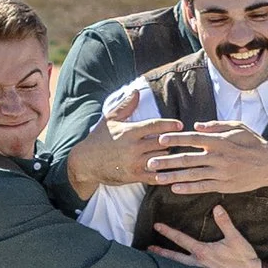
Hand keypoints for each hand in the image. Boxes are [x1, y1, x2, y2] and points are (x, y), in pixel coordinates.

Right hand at [65, 89, 183, 191]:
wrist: (85, 162)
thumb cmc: (99, 139)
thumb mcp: (110, 119)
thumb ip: (125, 106)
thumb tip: (136, 91)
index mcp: (130, 131)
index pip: (155, 126)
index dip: (170, 124)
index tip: (180, 125)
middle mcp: (133, 147)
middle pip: (161, 142)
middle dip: (171, 141)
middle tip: (181, 141)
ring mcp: (134, 162)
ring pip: (160, 158)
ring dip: (168, 156)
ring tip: (177, 155)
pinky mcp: (133, 176)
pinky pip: (154, 176)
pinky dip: (164, 174)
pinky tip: (172, 172)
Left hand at [147, 121, 267, 195]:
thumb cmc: (253, 143)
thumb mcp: (237, 127)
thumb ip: (215, 126)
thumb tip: (196, 126)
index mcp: (219, 141)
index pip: (193, 139)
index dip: (176, 139)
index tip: (160, 139)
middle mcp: (217, 157)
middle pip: (187, 159)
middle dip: (166, 161)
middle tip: (150, 162)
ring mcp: (220, 172)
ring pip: (192, 175)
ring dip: (172, 176)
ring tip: (157, 177)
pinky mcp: (223, 185)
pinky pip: (202, 187)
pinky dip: (188, 188)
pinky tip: (175, 188)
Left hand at [150, 205, 261, 267]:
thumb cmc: (244, 259)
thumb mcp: (235, 238)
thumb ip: (225, 223)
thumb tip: (217, 208)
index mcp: (203, 252)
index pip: (181, 240)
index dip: (168, 232)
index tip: (157, 226)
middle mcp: (198, 264)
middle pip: (174, 258)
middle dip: (161, 252)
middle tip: (149, 249)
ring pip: (180, 267)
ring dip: (169, 262)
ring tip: (159, 259)